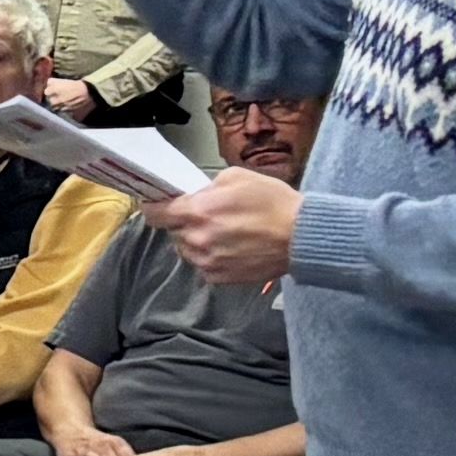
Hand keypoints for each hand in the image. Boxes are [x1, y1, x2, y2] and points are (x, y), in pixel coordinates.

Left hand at [153, 166, 299, 287]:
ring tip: (224, 232)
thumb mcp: (237, 177)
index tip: (156, 206)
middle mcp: (197, 239)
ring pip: (186, 250)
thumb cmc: (274, 203)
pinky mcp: (220, 278)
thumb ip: (206, 187)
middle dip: (184, 223)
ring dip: (197, 241)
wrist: (302, 236)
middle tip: (208, 216)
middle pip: (173, 231)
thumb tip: (193, 195)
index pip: (155, 214)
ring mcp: (207, 261)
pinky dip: (210, 257)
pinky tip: (231, 247)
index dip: (154, 208)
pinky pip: (203, 266)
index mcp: (197, 212)